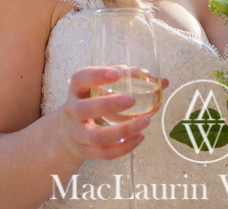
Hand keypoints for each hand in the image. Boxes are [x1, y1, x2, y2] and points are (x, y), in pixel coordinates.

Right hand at [51, 67, 166, 167]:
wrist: (64, 132)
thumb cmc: (90, 103)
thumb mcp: (98, 88)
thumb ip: (127, 81)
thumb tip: (162, 81)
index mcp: (76, 91)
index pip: (80, 79)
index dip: (97, 76)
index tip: (117, 73)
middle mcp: (72, 111)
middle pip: (85, 109)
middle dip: (109, 105)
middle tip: (132, 100)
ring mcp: (77, 134)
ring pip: (97, 136)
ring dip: (123, 130)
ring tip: (145, 121)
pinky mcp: (85, 151)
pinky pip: (104, 154)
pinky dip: (124, 148)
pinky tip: (140, 137)